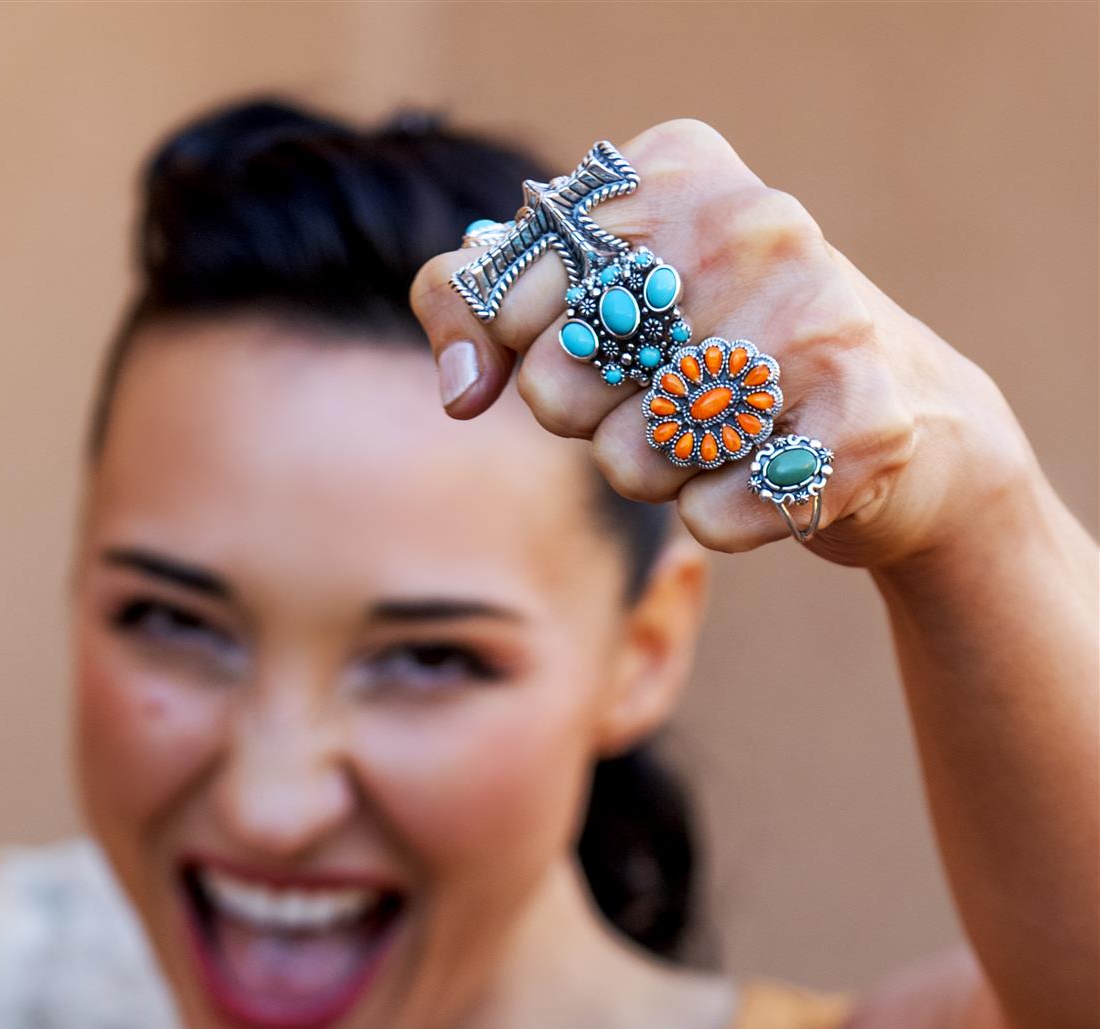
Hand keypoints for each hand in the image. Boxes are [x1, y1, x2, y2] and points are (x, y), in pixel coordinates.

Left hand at [411, 120, 1029, 569]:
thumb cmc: (721, 357)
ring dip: (658, 478)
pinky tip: (766, 479)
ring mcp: (821, 317)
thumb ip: (483, 306)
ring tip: (723, 436)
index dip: (530, 354)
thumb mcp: (600, 301)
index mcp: (677, 171)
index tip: (593, 349)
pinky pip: (712, 516)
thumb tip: (460, 390)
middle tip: (665, 403)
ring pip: (633, 460)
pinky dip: (720, 520)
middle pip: (558, 385)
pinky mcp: (862, 423)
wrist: (903, 416)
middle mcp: (756, 222)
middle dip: (592, 424)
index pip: (511, 293)